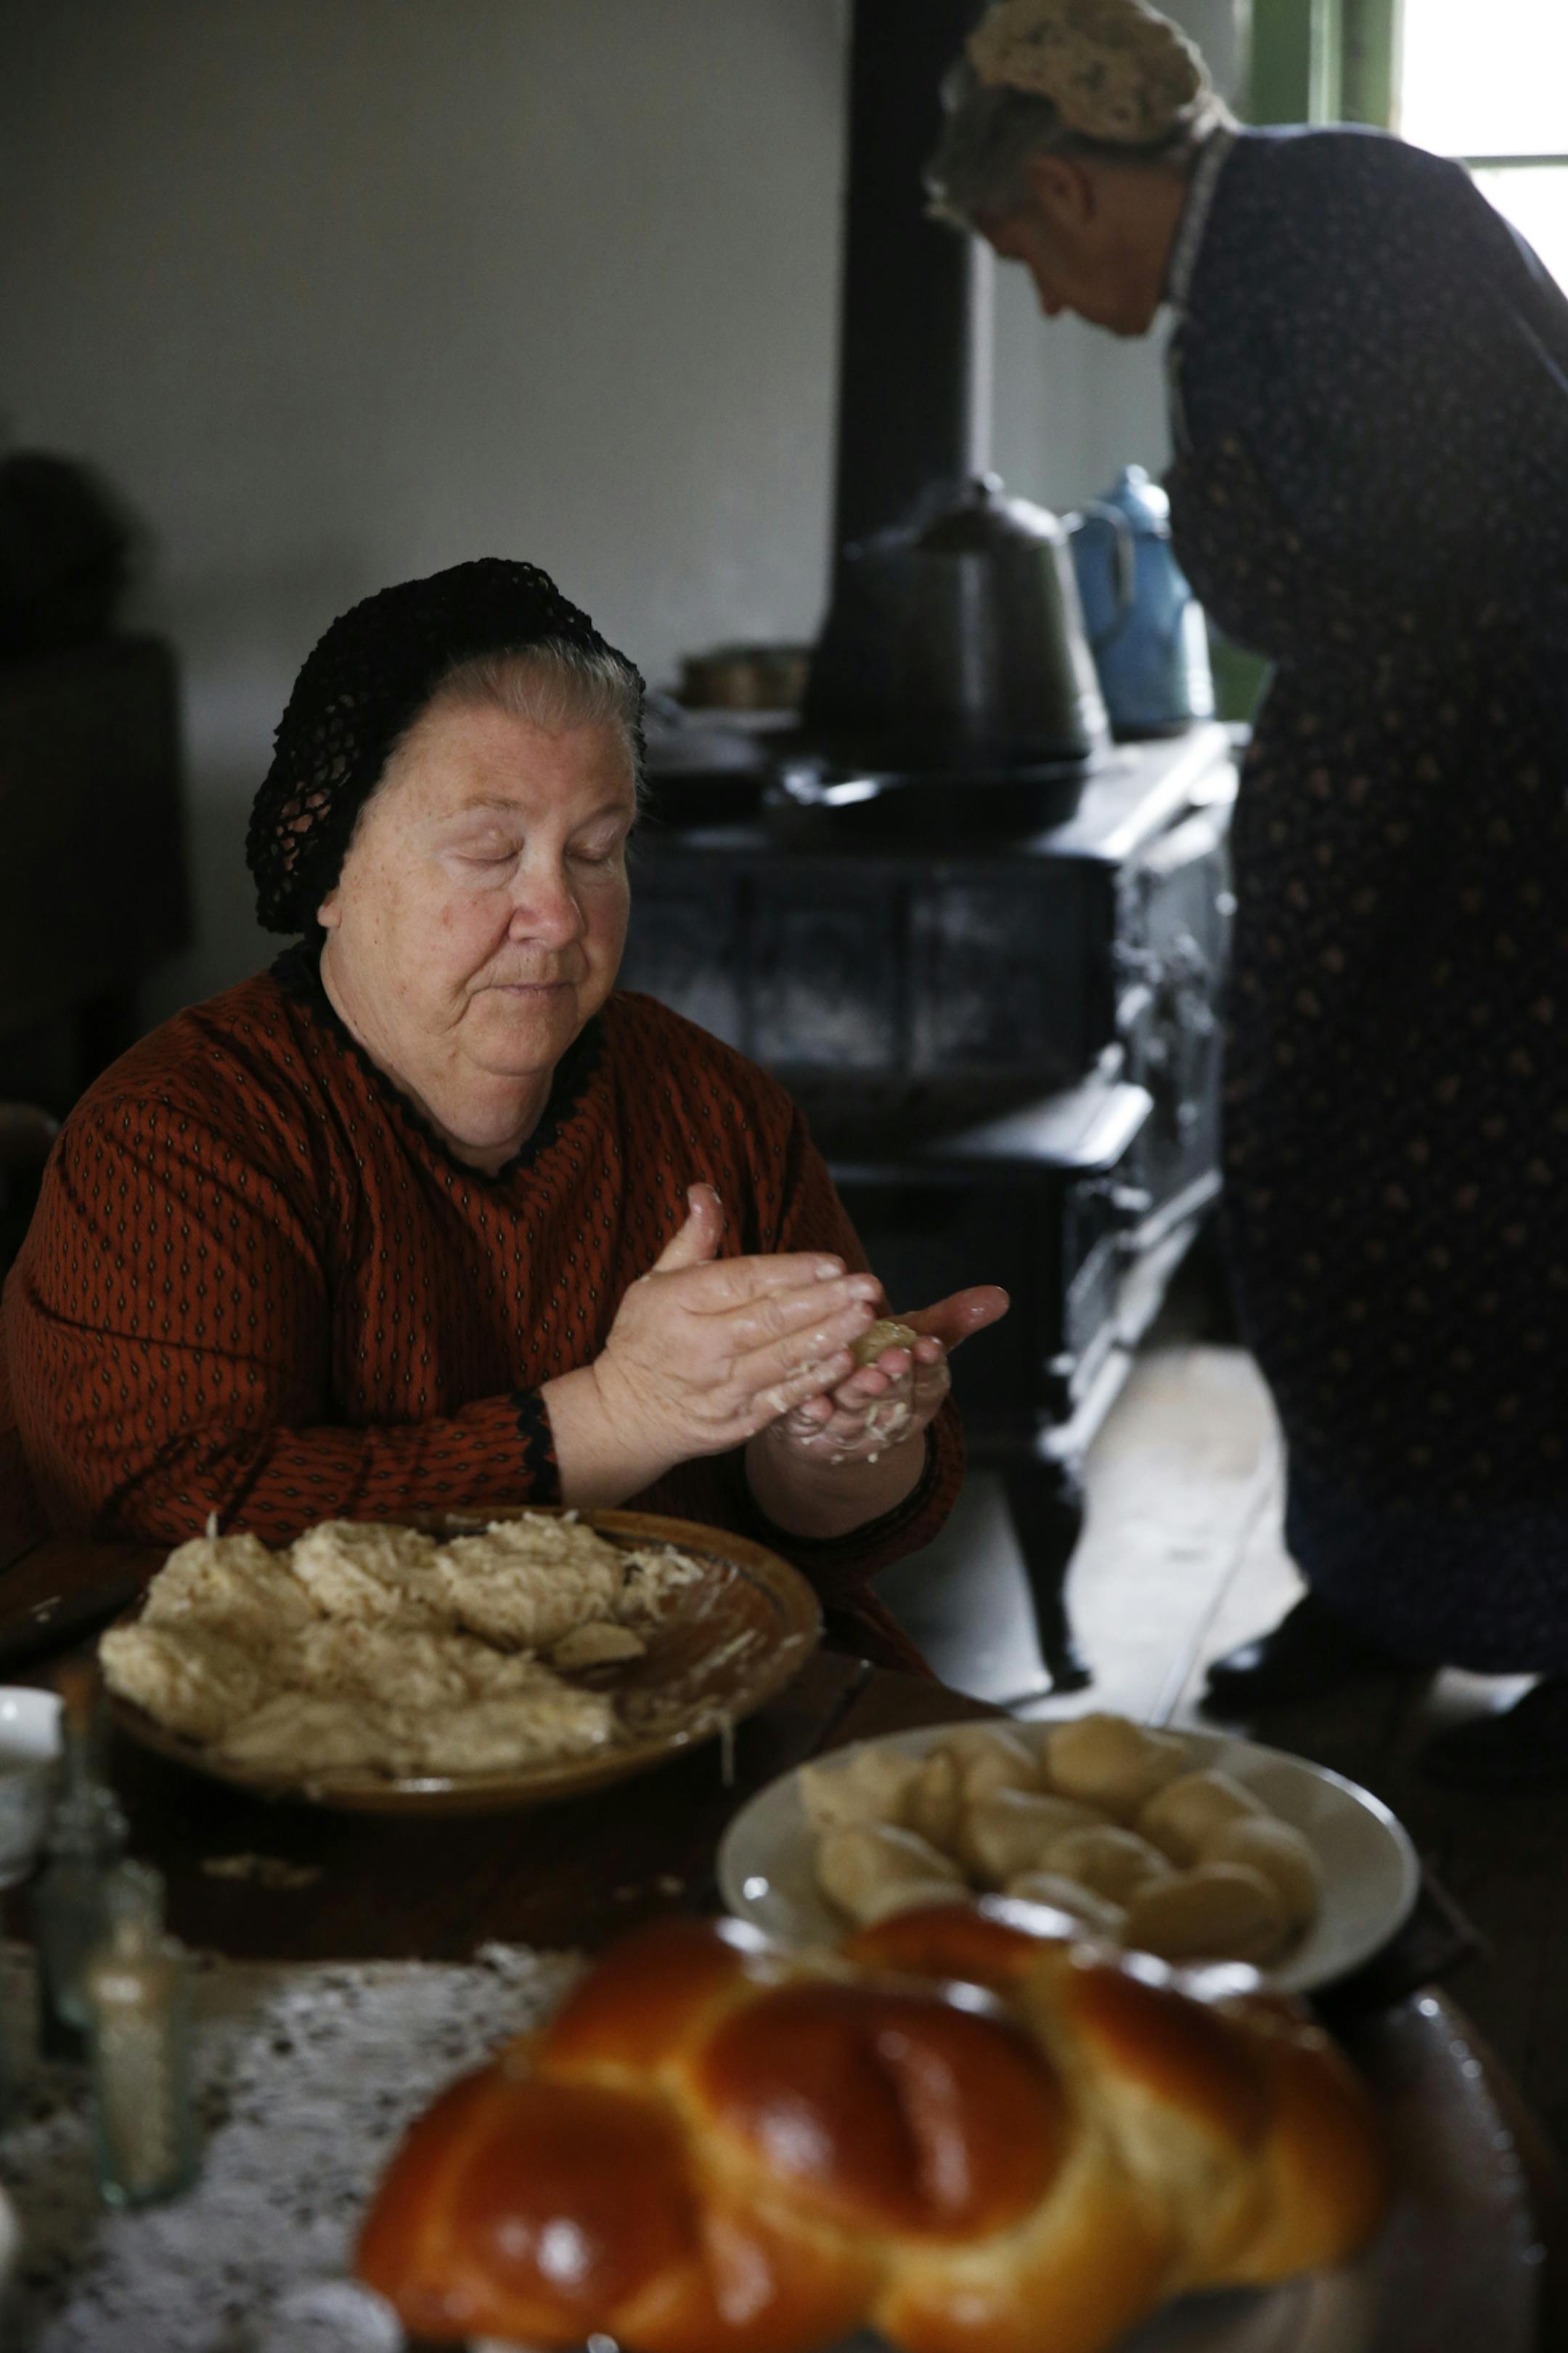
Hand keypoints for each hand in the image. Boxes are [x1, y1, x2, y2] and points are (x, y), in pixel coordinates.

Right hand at [589, 1185, 884, 1472]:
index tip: (834, 1263)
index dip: (792, 1272)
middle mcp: (701, 1346)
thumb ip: (693, 1239)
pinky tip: (846, 1361)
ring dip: (830, 1337)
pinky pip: (783, 1398)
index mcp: (680, 1303)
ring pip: (782, 1359)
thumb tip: (705, 1190)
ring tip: (866, 1317)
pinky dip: (816, 1380)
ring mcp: (720, 1388)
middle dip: (825, 1302)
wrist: (627, 1415)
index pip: (744, 1281)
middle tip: (867, 1286)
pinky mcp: (737, 1421)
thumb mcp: (657, 1281)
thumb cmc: (645, 1337)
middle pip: (770, 1319)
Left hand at [756, 1285, 1009, 1468]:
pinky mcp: (813, 1438)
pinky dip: (812, 1417)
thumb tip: (1001, 1296)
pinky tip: (812, 1402)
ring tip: (860, 1374)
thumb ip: (952, 1319)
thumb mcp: (914, 1337)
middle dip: (895, 1379)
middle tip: (895, 1357)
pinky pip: (812, 1429)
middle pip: (894, 1401)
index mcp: (918, 1395)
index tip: (929, 1344)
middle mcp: (888, 1420)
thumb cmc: (878, 1360)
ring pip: (856, 1416)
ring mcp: (851, 1433)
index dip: (930, 1365)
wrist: (831, 1417)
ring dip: (858, 1396)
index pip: (929, 1383)